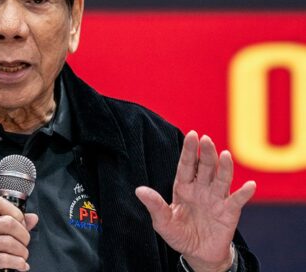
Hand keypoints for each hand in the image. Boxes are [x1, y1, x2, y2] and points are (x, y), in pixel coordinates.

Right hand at [0, 196, 38, 271]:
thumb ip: (5, 224)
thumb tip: (32, 218)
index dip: (15, 211)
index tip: (22, 223)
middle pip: (8, 223)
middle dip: (23, 235)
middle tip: (25, 244)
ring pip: (8, 242)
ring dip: (22, 252)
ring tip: (22, 257)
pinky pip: (3, 259)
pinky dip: (17, 263)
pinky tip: (19, 266)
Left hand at [135, 130, 255, 271]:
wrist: (198, 254)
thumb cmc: (179, 234)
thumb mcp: (163, 222)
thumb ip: (154, 206)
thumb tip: (139, 190)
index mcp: (184, 187)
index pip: (187, 165)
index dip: (189, 151)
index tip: (192, 134)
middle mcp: (201, 188)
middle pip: (205, 167)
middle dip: (206, 153)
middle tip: (206, 139)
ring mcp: (217, 198)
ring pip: (222, 179)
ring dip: (225, 167)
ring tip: (225, 155)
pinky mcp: (230, 212)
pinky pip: (237, 200)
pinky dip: (244, 193)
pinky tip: (250, 184)